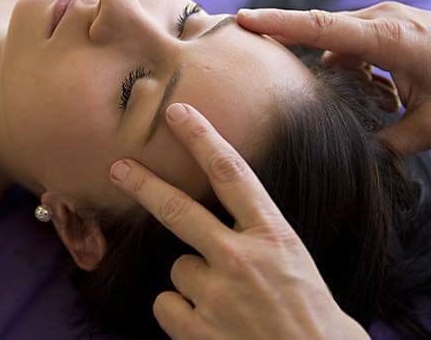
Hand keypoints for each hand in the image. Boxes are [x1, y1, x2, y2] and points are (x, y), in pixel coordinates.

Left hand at [108, 103, 368, 339]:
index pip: (233, 174)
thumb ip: (260, 239)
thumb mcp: (295, 262)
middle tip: (119, 168)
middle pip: (179, 210)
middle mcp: (241, 259)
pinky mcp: (196, 331)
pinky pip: (166, 305)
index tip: (178, 113)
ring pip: (177, 269)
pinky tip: (209, 326)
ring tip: (224, 305)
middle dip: (145, 185)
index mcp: (274, 236)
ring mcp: (216, 295)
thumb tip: (228, 225)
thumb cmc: (311, 316)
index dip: (202, 138)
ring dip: (192, 283)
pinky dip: (181, 314)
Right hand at [237, 2, 430, 153]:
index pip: (322, 27)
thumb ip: (388, 143)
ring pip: (339, 43)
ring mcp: (386, 19)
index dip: (280, 24)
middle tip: (268, 72)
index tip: (243, 20)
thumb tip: (350, 153)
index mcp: (390, 38)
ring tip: (368, 101)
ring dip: (338, 72)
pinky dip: (353, 67)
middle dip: (294, 50)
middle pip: (322, 33)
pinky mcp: (390, 25)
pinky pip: (354, 44)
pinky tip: (378, 93)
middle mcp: (382, 20)